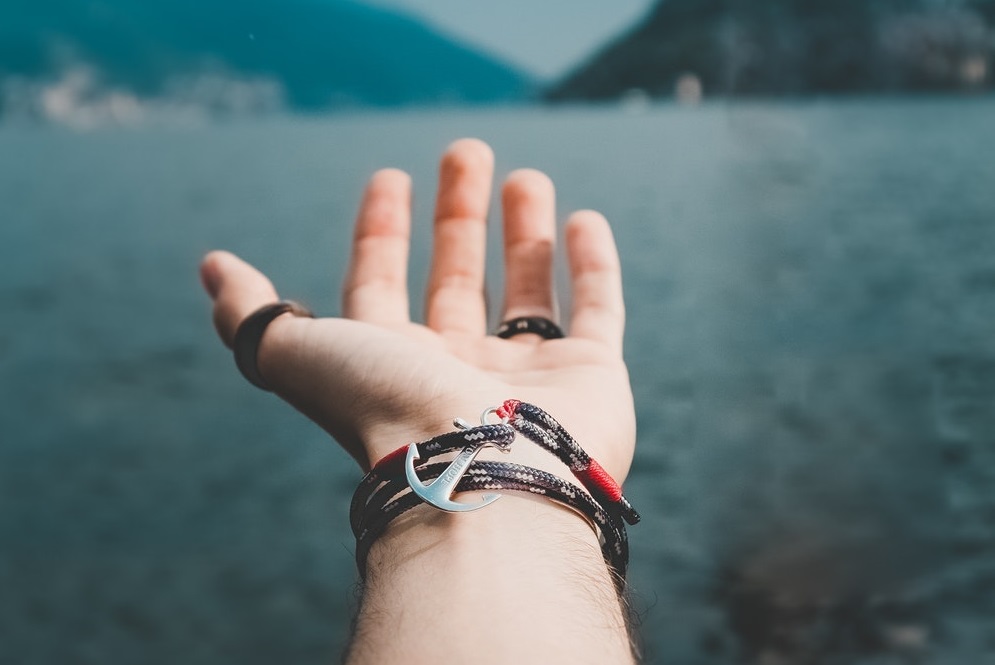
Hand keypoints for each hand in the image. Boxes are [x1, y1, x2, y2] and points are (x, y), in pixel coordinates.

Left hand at [200, 138, 634, 481]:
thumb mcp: (302, 353)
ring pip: (528, 289)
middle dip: (457, 214)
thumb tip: (211, 265)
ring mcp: (530, 376)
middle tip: (466, 150)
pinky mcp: (593, 378)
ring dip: (524, 232)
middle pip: (456, 279)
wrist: (483, 477)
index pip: (380, 285)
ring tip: (525, 176)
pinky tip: (583, 219)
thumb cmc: (391, 411)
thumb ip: (253, 314)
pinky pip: (597, 309)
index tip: (388, 177)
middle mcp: (459, 371)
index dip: (379, 232)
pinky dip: (593, 265)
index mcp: (394, 366)